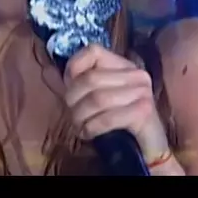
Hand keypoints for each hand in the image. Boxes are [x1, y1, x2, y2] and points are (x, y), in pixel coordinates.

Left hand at [64, 44, 169, 162]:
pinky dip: (91, 128)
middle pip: (91, 78)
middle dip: (74, 99)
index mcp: (124, 64)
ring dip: (81, 116)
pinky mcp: (143, 112)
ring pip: (97, 99)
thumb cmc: (120, 120)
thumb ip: (76, 83)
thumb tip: (47, 70)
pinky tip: (88, 134)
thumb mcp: (97, 97)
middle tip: (71, 114)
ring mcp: (142, 91)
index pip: (93, 50)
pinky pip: (107, 118)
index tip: (68, 87)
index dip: (74, 67)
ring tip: (78, 126)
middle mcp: (136, 73)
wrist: (150, 147)